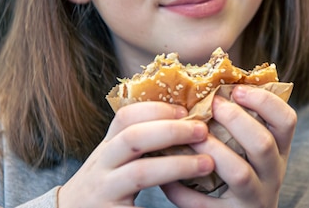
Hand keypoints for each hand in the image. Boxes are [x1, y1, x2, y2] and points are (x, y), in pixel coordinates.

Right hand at [57, 101, 213, 207]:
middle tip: (202, 131)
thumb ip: (140, 143)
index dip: (157, 109)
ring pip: (140, 173)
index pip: (125, 117)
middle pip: (133, 138)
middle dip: (171, 131)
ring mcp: (104, 191)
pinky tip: (187, 199)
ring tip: (206, 164)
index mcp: (107, 148)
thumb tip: (185, 119)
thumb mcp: (115, 160)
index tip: (185, 110)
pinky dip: (165, 202)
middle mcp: (101, 166)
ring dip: (178, 165)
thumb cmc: (106, 186)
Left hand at [162, 85, 296, 207]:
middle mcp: (272, 175)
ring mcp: (254, 198)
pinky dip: (184, 191)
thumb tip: (204, 87)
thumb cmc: (238, 173)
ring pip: (239, 173)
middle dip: (236, 120)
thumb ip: (238, 124)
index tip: (237, 89)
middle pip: (263, 144)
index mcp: (278, 151)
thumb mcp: (249, 150)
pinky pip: (206, 205)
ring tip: (190, 137)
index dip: (265, 102)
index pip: (286, 121)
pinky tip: (168, 179)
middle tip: (213, 105)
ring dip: (212, 150)